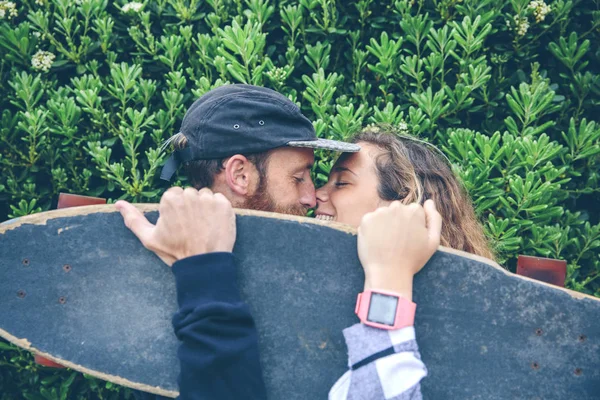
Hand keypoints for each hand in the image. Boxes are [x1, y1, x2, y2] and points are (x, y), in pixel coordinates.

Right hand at [115, 187, 235, 266]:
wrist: (204, 264)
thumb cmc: (176, 252)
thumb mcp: (150, 238)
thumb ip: (134, 219)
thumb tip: (118, 203)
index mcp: (170, 199)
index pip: (174, 195)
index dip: (176, 210)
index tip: (179, 224)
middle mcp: (189, 195)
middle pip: (190, 194)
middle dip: (190, 207)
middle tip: (191, 227)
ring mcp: (208, 199)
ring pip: (205, 196)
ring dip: (205, 207)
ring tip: (203, 226)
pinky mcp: (224, 204)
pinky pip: (220, 200)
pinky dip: (218, 210)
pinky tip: (214, 224)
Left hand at [357, 200, 441, 299]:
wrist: (388, 273)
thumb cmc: (412, 260)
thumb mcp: (433, 242)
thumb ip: (434, 219)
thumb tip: (429, 202)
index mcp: (414, 211)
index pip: (413, 211)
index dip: (412, 226)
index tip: (410, 239)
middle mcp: (397, 207)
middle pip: (397, 210)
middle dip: (398, 222)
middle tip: (398, 242)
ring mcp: (380, 212)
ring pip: (383, 215)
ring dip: (384, 224)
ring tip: (387, 243)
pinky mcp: (365, 220)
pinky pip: (370, 221)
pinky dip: (372, 229)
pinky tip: (376, 242)